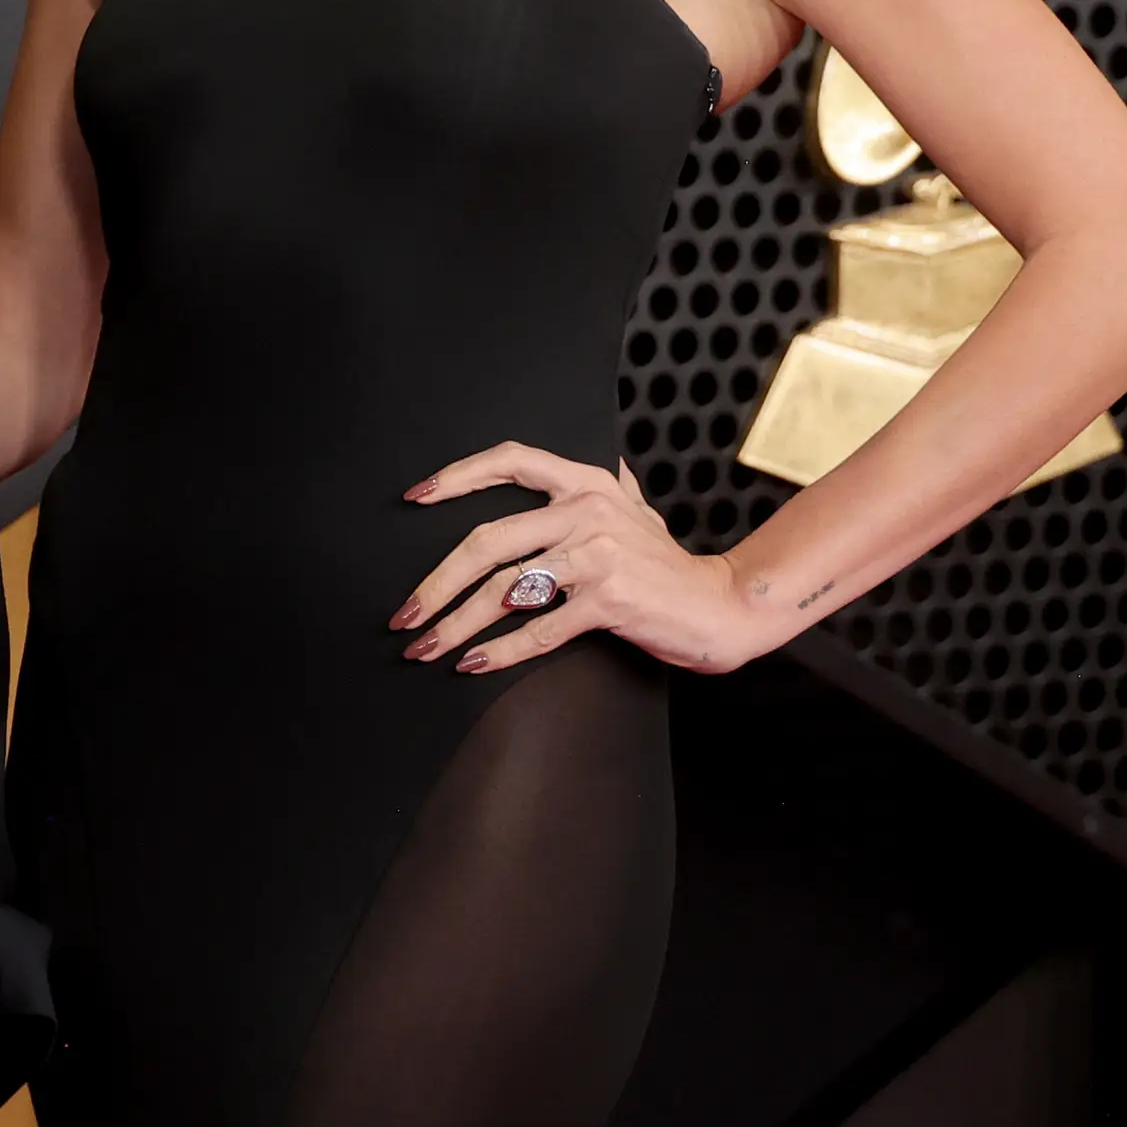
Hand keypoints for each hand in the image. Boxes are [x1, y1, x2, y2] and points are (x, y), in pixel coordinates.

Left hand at [387, 445, 767, 674]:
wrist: (720, 606)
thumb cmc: (669, 565)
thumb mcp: (637, 511)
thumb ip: (609, 489)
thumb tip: (592, 466)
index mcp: (586, 483)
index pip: (510, 462)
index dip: (458, 477)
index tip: (415, 498)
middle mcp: (587, 511)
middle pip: (488, 540)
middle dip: (438, 582)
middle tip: (406, 613)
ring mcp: (597, 555)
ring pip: (505, 590)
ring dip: (457, 624)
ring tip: (426, 648)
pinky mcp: (608, 599)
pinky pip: (539, 628)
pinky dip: (500, 651)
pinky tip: (473, 664)